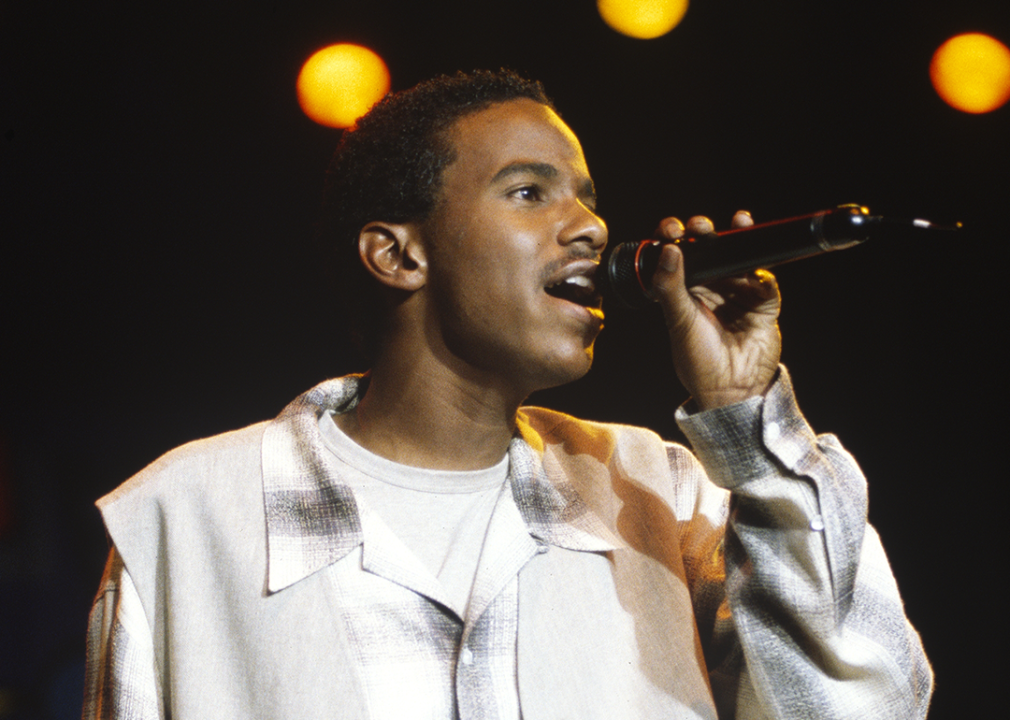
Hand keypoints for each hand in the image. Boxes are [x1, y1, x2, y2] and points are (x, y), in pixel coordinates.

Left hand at [650, 211, 781, 410]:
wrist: (732, 390)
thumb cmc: (698, 361)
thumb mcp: (679, 321)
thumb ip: (671, 287)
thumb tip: (669, 250)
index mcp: (685, 292)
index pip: (679, 257)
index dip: (675, 238)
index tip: (672, 227)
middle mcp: (712, 289)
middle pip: (710, 251)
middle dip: (706, 233)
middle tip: (701, 225)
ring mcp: (739, 294)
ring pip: (740, 259)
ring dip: (739, 241)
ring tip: (737, 225)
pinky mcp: (763, 304)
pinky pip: (765, 282)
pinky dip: (763, 275)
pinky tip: (757, 274)